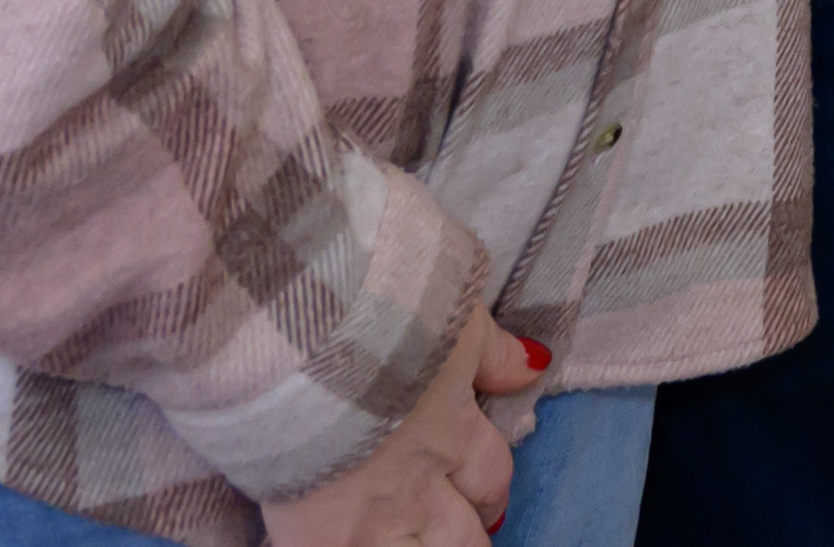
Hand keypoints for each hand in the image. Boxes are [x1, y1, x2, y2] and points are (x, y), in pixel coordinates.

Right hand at [258, 310, 544, 545]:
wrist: (299, 332)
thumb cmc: (379, 310)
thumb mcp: (452, 313)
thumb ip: (491, 350)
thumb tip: (534, 366)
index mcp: (454, 426)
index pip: (493, 477)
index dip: (488, 487)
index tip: (479, 490)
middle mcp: (421, 481)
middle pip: (465, 537)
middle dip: (465, 533)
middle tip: (453, 527)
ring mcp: (371, 517)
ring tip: (410, 538)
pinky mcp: (316, 537)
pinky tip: (350, 545)